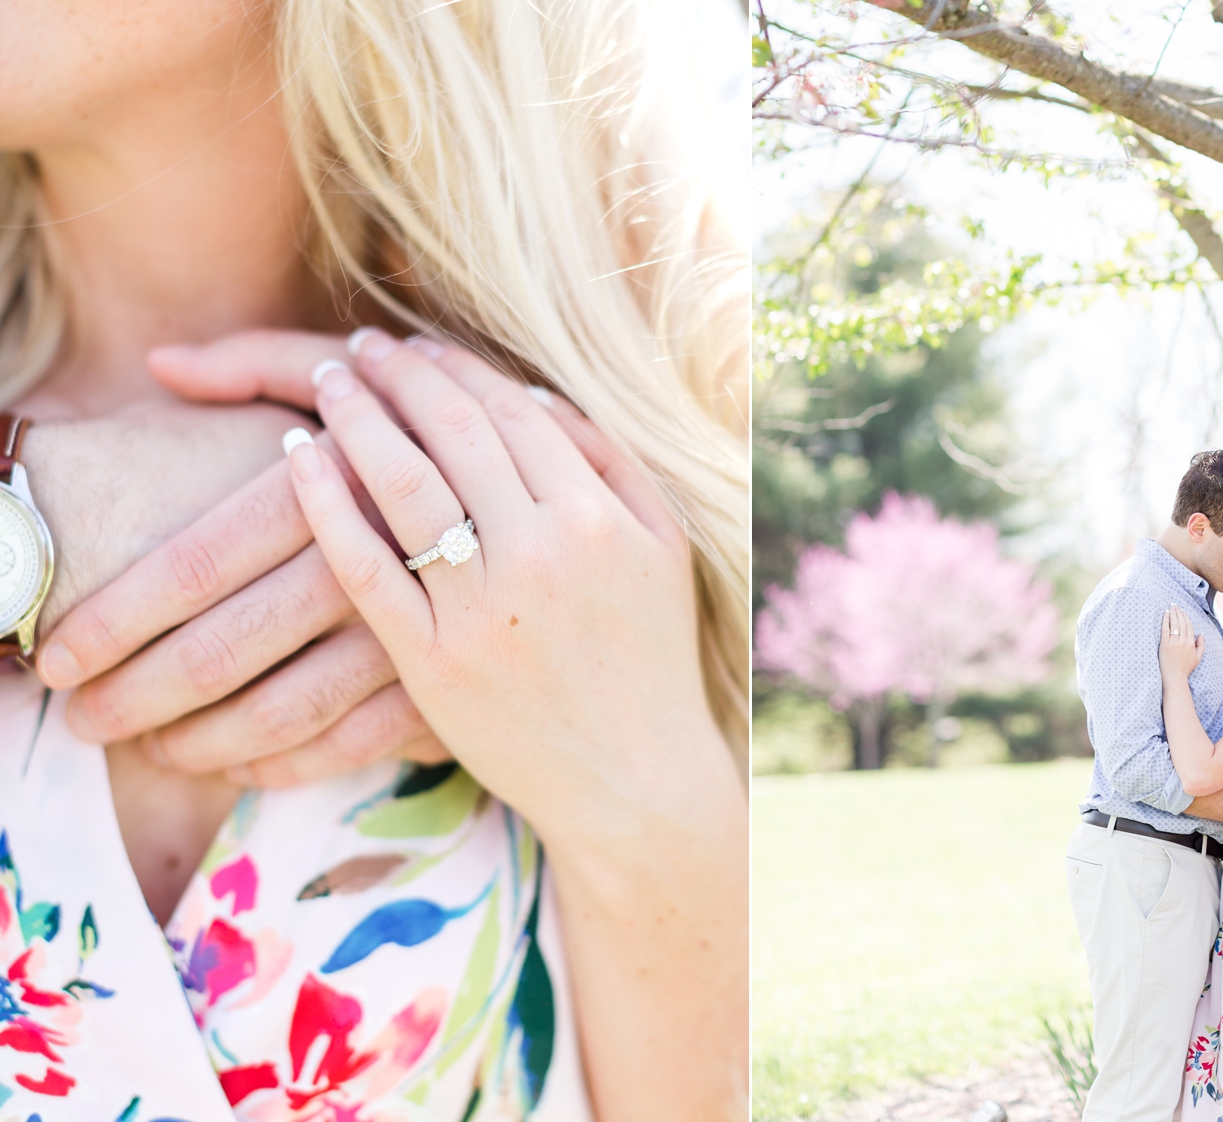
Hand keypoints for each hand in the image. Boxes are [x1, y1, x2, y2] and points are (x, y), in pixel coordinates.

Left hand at [34, 332, 449, 785]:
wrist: (588, 523)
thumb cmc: (450, 439)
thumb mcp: (368, 378)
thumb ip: (263, 363)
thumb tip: (161, 366)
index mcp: (349, 474)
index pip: (194, 559)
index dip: (111, 614)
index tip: (55, 652)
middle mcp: (378, 556)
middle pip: (220, 646)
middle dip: (129, 686)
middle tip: (76, 704)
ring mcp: (420, 629)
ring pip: (277, 708)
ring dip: (190, 735)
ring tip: (135, 739)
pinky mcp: (449, 682)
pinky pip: (344, 744)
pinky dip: (276, 761)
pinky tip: (232, 760)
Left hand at [282, 328, 736, 839]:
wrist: (634, 779)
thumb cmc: (650, 658)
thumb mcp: (662, 549)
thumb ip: (611, 464)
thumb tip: (533, 391)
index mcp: (597, 517)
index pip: (510, 410)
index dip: (455, 366)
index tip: (417, 344)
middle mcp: (539, 551)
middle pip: (451, 432)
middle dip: (398, 374)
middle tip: (361, 347)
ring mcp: (481, 608)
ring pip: (401, 484)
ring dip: (356, 418)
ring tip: (329, 383)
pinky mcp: (432, 661)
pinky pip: (364, 567)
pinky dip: (324, 505)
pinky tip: (298, 459)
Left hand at [1158, 604, 1204, 681]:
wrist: (1175, 677)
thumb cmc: (1185, 668)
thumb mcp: (1198, 657)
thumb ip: (1201, 645)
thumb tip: (1201, 634)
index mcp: (1191, 643)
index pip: (1189, 626)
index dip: (1185, 617)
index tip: (1182, 611)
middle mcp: (1183, 641)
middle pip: (1181, 623)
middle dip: (1178, 612)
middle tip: (1175, 605)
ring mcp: (1174, 642)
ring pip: (1174, 624)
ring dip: (1172, 614)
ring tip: (1170, 607)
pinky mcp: (1165, 644)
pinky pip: (1165, 629)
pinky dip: (1165, 621)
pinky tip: (1165, 614)